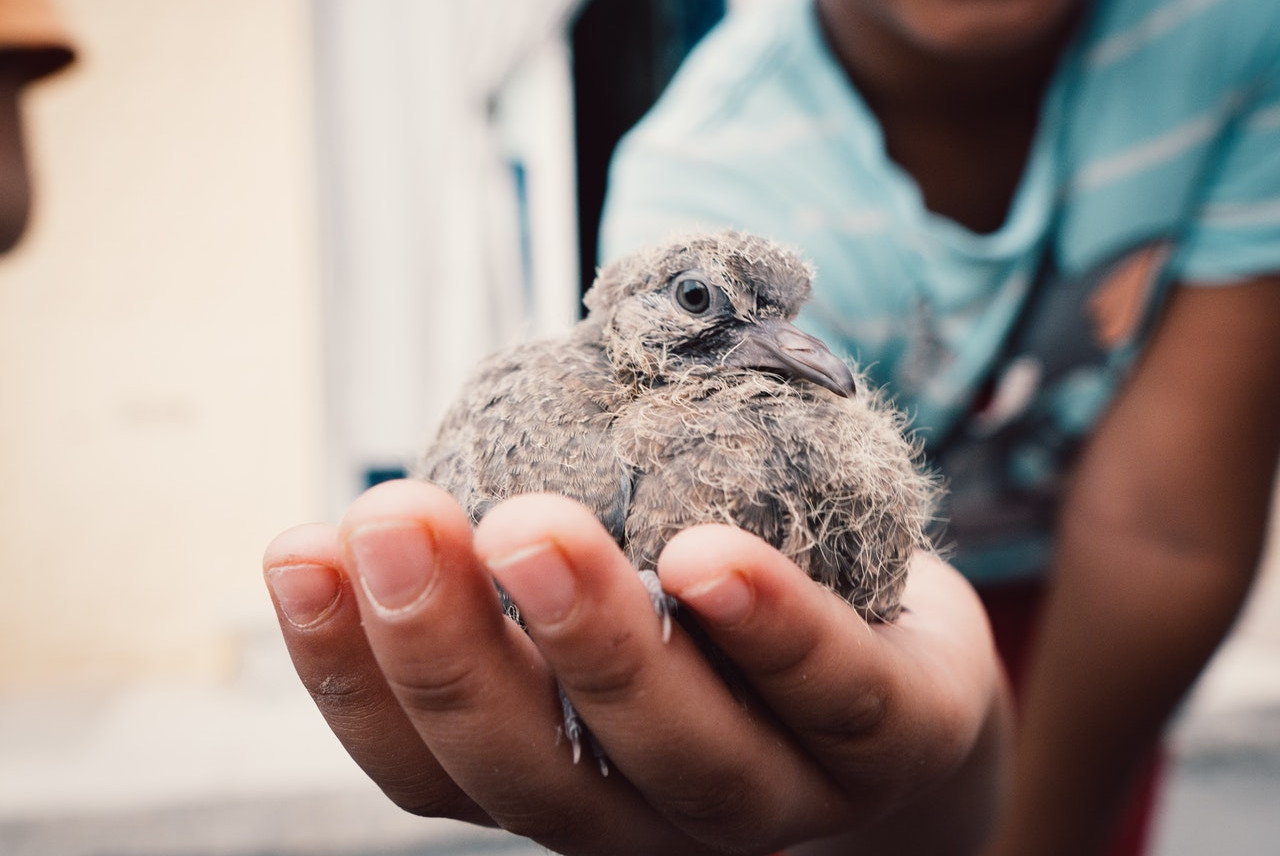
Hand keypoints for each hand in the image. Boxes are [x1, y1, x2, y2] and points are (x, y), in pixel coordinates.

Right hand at [263, 479, 1006, 854]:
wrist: (909, 700)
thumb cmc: (722, 631)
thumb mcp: (608, 598)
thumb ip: (522, 560)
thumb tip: (413, 454)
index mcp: (566, 784)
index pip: (431, 767)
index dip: (351, 672)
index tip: (300, 550)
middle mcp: (655, 817)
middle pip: (536, 776)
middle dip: (452, 653)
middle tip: (396, 522)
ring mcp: (784, 795)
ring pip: (681, 753)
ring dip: (592, 643)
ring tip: (529, 530)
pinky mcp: (900, 740)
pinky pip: (836, 695)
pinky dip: (770, 629)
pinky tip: (705, 557)